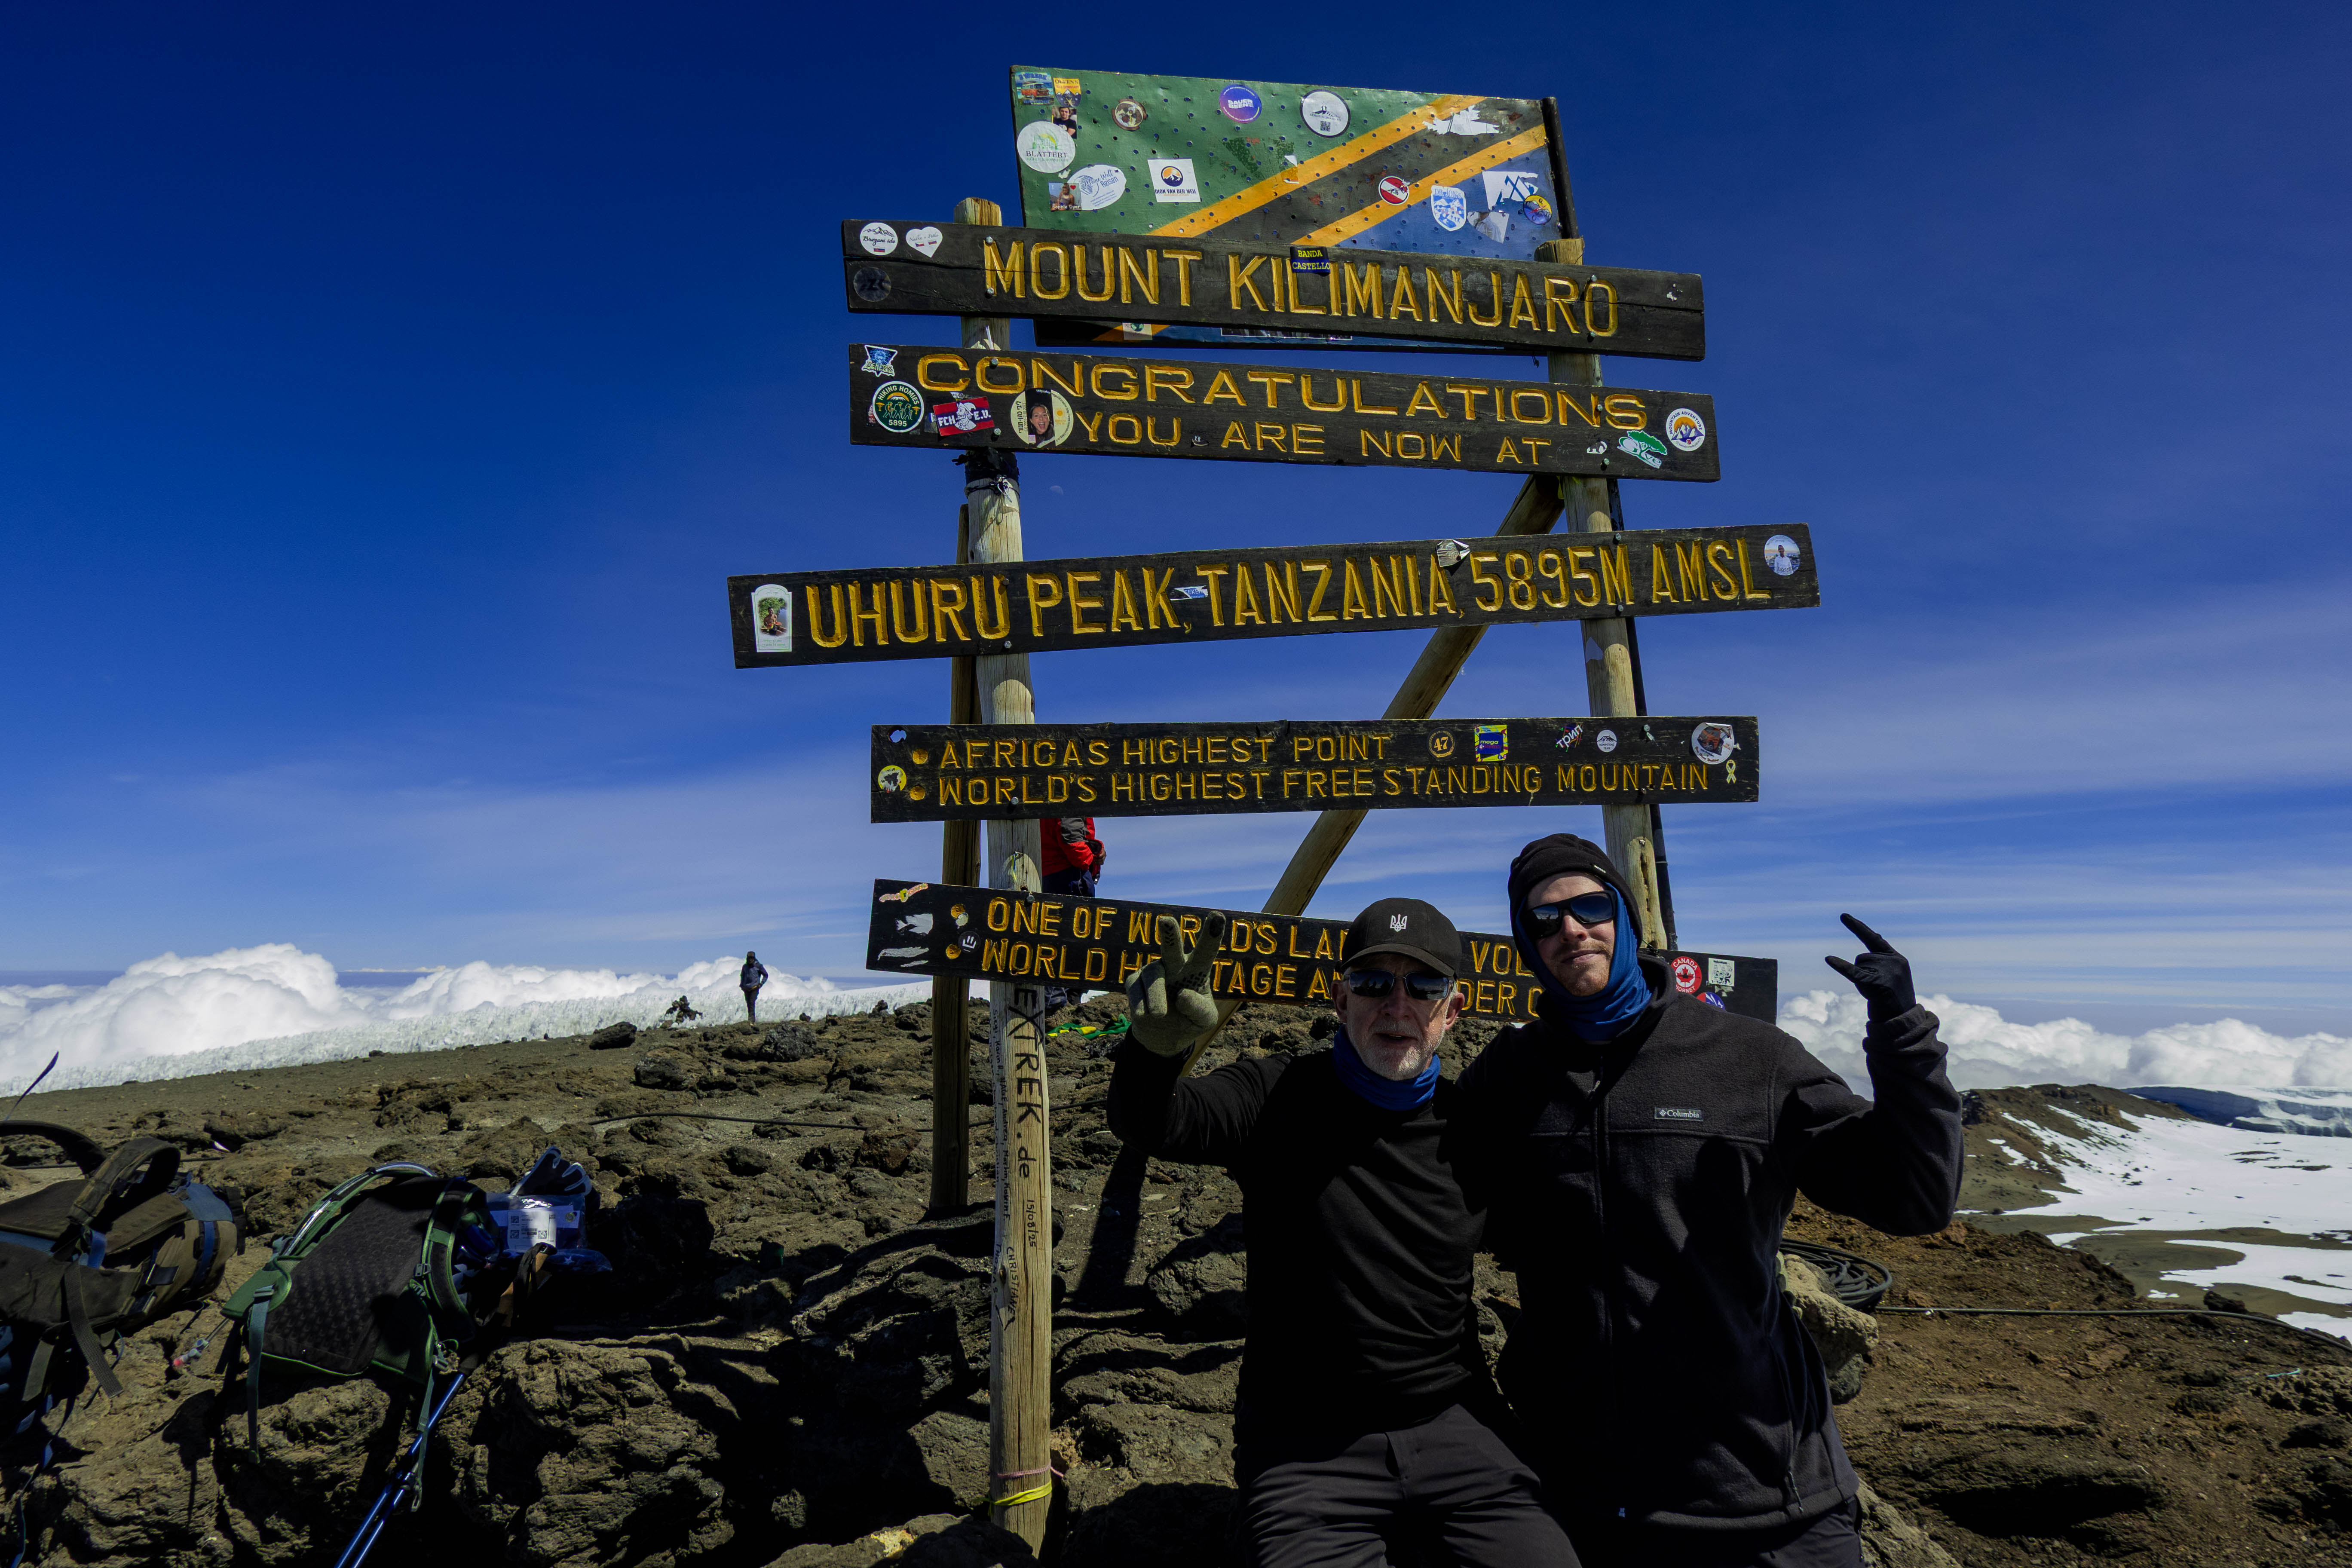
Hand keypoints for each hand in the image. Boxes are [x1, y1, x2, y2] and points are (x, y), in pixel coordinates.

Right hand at [1125, 913, 1226, 1056]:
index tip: (1218, 916)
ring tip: (1159, 1015)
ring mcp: (1154, 971)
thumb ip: (1198, 1009)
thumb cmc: (1190, 1021)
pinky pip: (1136, 990)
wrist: (1163, 1036)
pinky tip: (1145, 1015)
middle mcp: (1175, 965)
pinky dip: (1142, 1006)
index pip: (1206, 951)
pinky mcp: (1135, 981)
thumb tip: (1182, 995)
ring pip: (1154, 977)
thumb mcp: (1204, 1021)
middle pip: (1172, 947)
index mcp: (1197, 969)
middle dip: (1170, 933)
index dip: (1211, 935)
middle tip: (1166, 921)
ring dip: (1157, 998)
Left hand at [1824, 914, 1915, 1022]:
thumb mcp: (1892, 974)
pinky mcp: (1877, 983)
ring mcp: (1887, 972)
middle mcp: (1893, 961)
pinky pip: (1854, 972)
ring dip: (1861, 979)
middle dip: (1862, 971)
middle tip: (1876, 988)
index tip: (1843, 916)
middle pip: (1862, 956)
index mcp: (1897, 958)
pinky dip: (1841, 966)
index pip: (1874, 939)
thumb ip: (1883, 957)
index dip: (1858, 928)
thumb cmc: (1893, 999)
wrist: (1902, 1022)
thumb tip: (1875, 933)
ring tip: (1875, 992)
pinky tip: (1828, 959)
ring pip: (1858, 965)